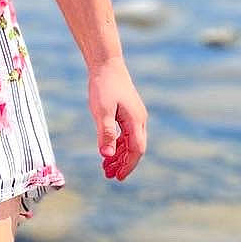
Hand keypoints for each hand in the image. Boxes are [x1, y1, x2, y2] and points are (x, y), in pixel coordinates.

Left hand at [88, 57, 146, 181]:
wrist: (106, 64)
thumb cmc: (103, 86)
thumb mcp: (101, 111)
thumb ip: (105, 133)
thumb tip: (106, 156)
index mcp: (135, 121)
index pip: (136, 150)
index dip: (128, 166)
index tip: (117, 177)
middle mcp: (139, 119)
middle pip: (135, 148)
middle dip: (124, 164)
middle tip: (109, 176)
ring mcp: (135, 116)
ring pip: (131, 142)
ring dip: (120, 156)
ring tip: (106, 168)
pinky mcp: (128, 112)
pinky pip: (126, 134)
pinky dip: (118, 145)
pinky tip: (108, 150)